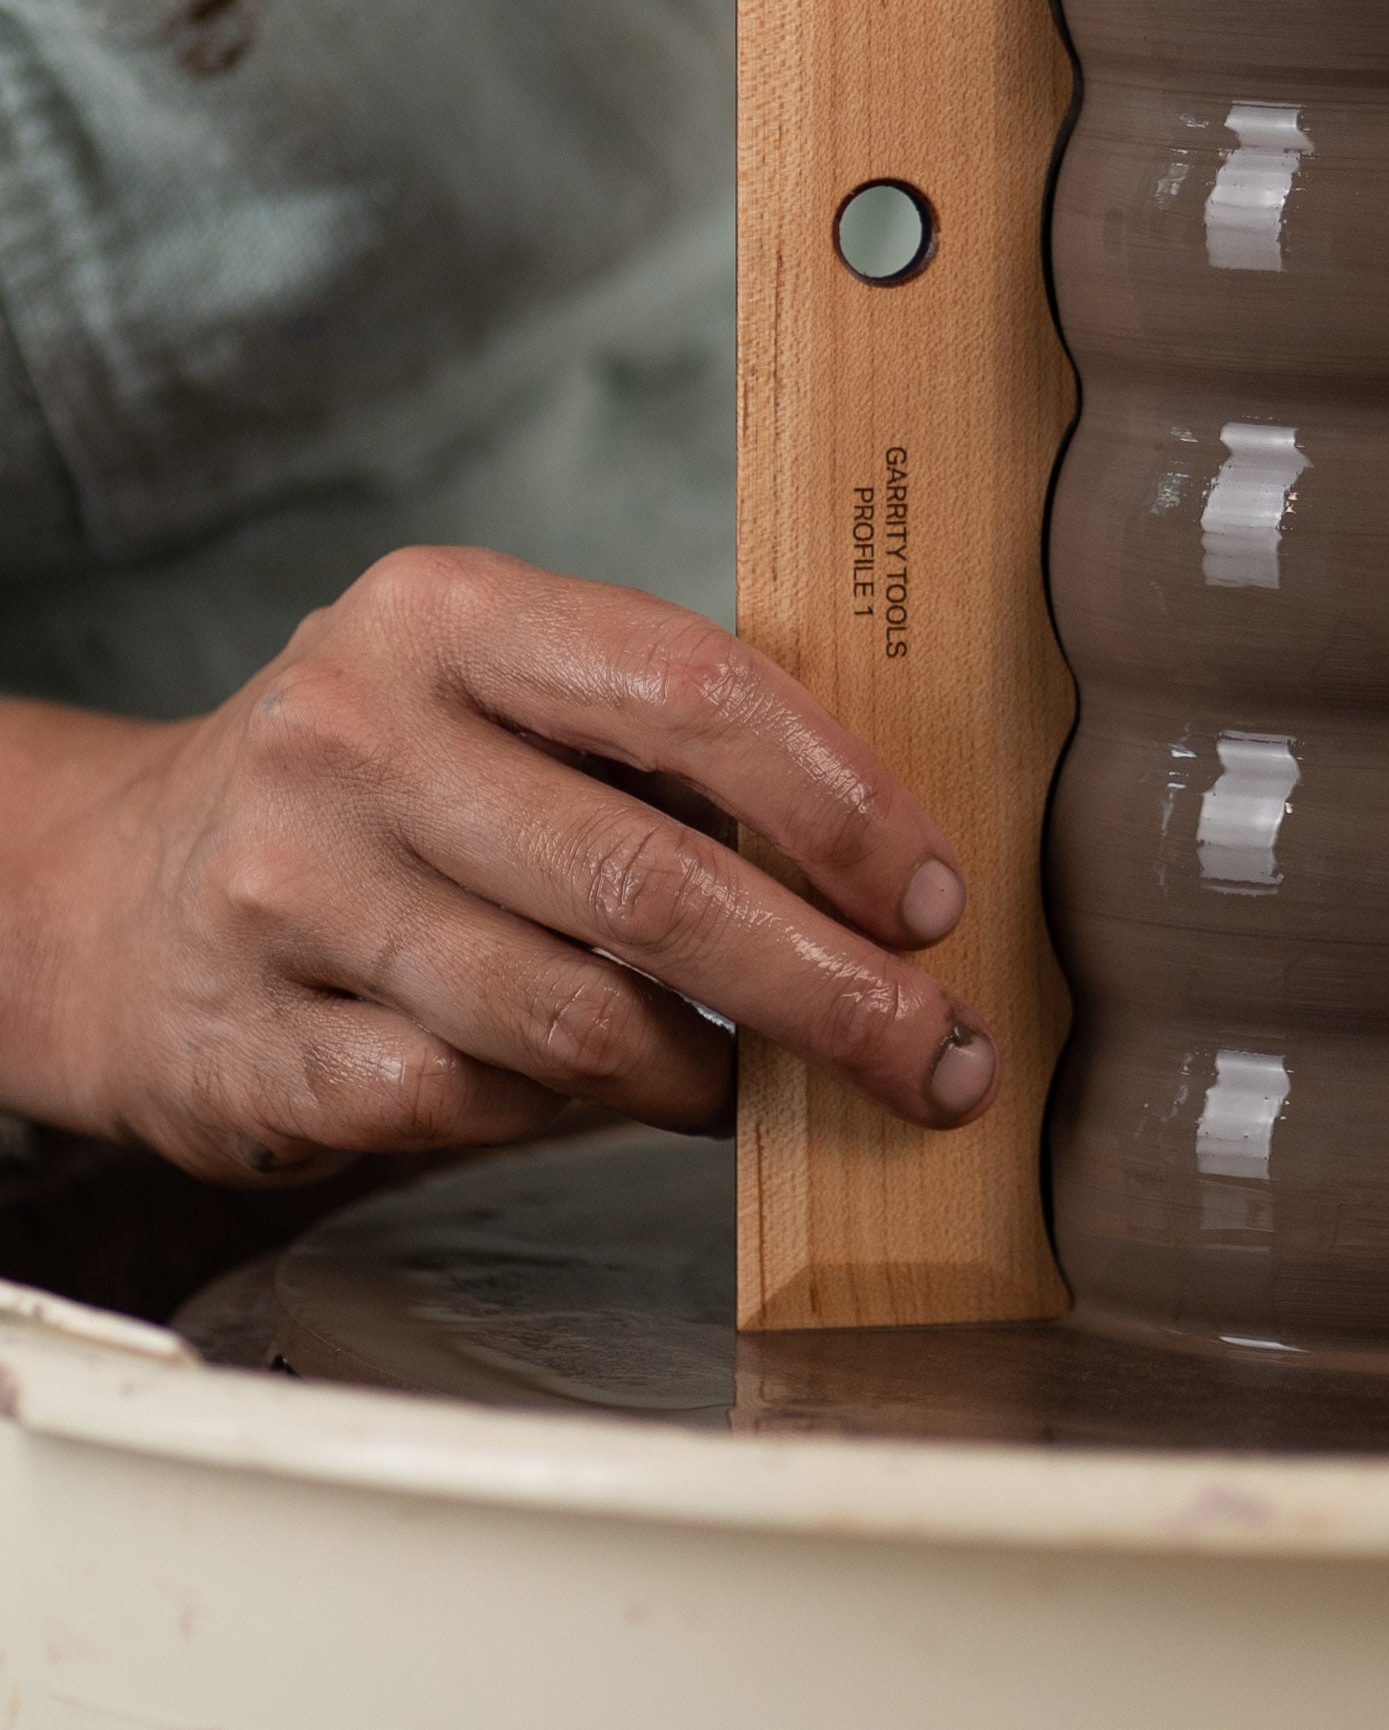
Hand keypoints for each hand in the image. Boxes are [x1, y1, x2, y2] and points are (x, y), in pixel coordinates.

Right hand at [0, 547, 993, 1183]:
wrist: (111, 888)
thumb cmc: (388, 777)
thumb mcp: (500, 687)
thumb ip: (664, 735)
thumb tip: (892, 852)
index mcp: (449, 613)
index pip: (694, 691)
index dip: (844, 803)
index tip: (936, 897)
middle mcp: (354, 735)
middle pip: (651, 881)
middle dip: (828, 983)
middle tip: (935, 1049)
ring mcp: (290, 894)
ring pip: (574, 1017)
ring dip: (720, 1072)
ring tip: (789, 1083)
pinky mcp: (254, 1042)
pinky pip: (477, 1105)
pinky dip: (584, 1116)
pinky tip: (638, 1098)